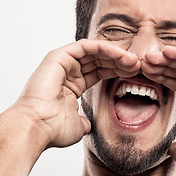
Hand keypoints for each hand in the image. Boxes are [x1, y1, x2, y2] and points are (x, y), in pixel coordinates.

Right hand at [14, 39, 139, 147]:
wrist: (37, 128)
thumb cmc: (54, 129)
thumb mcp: (78, 125)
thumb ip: (85, 120)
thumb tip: (88, 123)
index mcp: (72, 86)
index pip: (99, 72)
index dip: (117, 72)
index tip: (135, 74)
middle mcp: (68, 72)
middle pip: (99, 60)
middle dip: (120, 62)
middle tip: (138, 65)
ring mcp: (63, 63)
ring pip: (95, 51)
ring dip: (115, 54)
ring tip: (132, 60)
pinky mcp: (58, 56)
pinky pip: (86, 47)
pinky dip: (104, 48)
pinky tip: (119, 54)